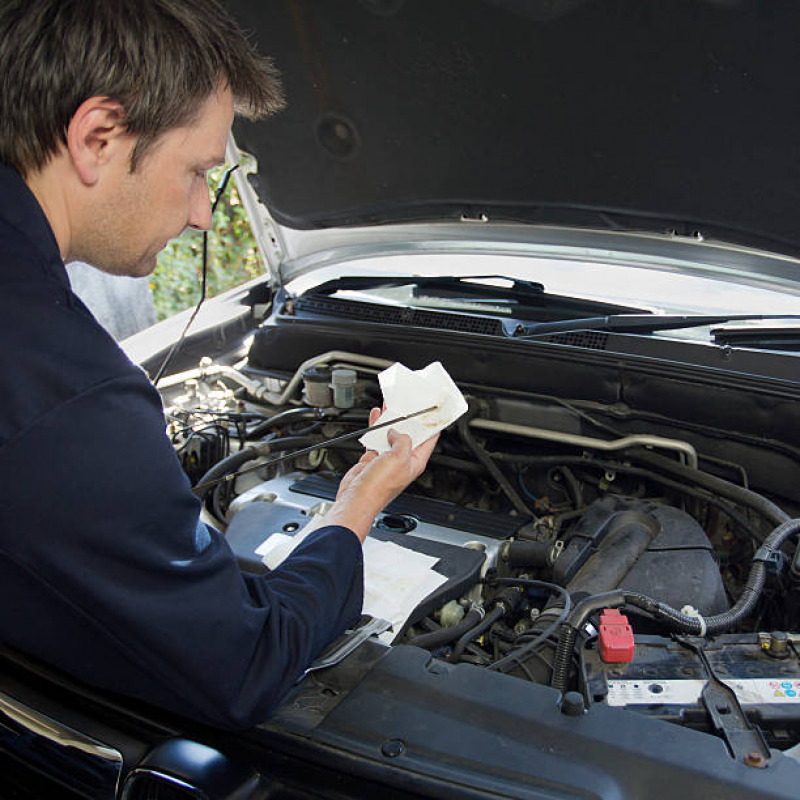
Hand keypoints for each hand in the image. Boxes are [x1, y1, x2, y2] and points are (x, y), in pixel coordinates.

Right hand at [325, 407, 438, 541]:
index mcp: (415, 461)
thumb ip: (402, 440)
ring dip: (390, 420)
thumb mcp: (399, 458)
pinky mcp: (373, 458)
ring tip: (391, 405)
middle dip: (408, 419)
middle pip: (409, 434)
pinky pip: (376, 438)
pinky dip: (376, 427)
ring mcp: (387, 459)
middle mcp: (402, 460)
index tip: (433, 412)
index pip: (429, 440)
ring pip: (391, 434)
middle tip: (409, 404)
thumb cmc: (379, 487)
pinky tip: (376, 416)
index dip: (432, 425)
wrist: (357, 497)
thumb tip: (396, 431)